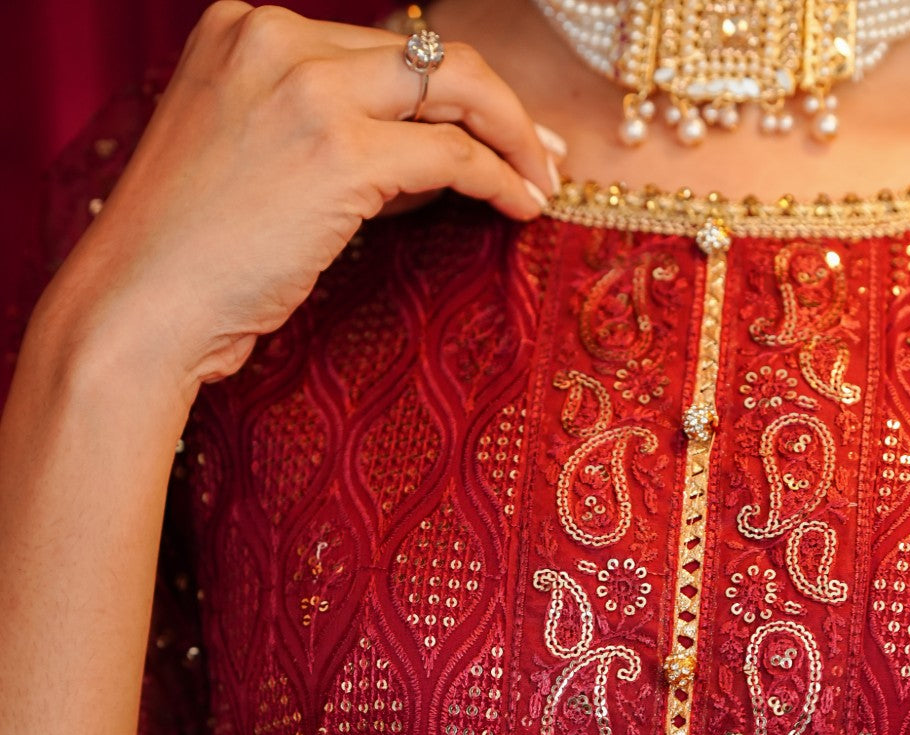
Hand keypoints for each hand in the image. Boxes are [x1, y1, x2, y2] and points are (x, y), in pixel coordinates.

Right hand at [45, 2, 560, 396]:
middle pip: (426, 52)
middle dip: (497, 103)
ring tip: (543, 181)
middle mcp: (275, 38)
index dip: (443, 92)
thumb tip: (425, 160)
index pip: (377, 47)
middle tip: (542, 151)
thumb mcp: (249, 162)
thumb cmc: (189, 257)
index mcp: (244, 27)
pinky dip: (496, 177)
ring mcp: (308, 89)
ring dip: (512, 134)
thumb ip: (327, 137)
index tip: (490, 127)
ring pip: (453, 86)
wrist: (138, 305)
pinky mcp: (338, 153)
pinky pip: (450, 154)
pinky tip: (521, 206)